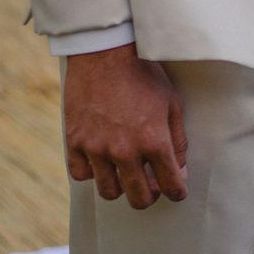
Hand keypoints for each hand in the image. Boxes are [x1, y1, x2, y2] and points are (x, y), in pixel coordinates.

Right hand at [64, 43, 188, 208]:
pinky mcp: (75, 141)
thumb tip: (179, 171)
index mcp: (154, 141)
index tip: (176, 191)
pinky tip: (102, 160)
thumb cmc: (146, 77)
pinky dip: (93, 172)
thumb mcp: (173, 106)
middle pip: (138, 198)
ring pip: (108, 192)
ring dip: (121, 187)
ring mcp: (97, 147)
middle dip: (149, 197)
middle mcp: (125, 150)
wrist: (107, 55)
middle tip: (151, 188)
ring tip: (126, 174)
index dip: (177, 193)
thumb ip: (178, 142)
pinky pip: (82, 174)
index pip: (171, 185)